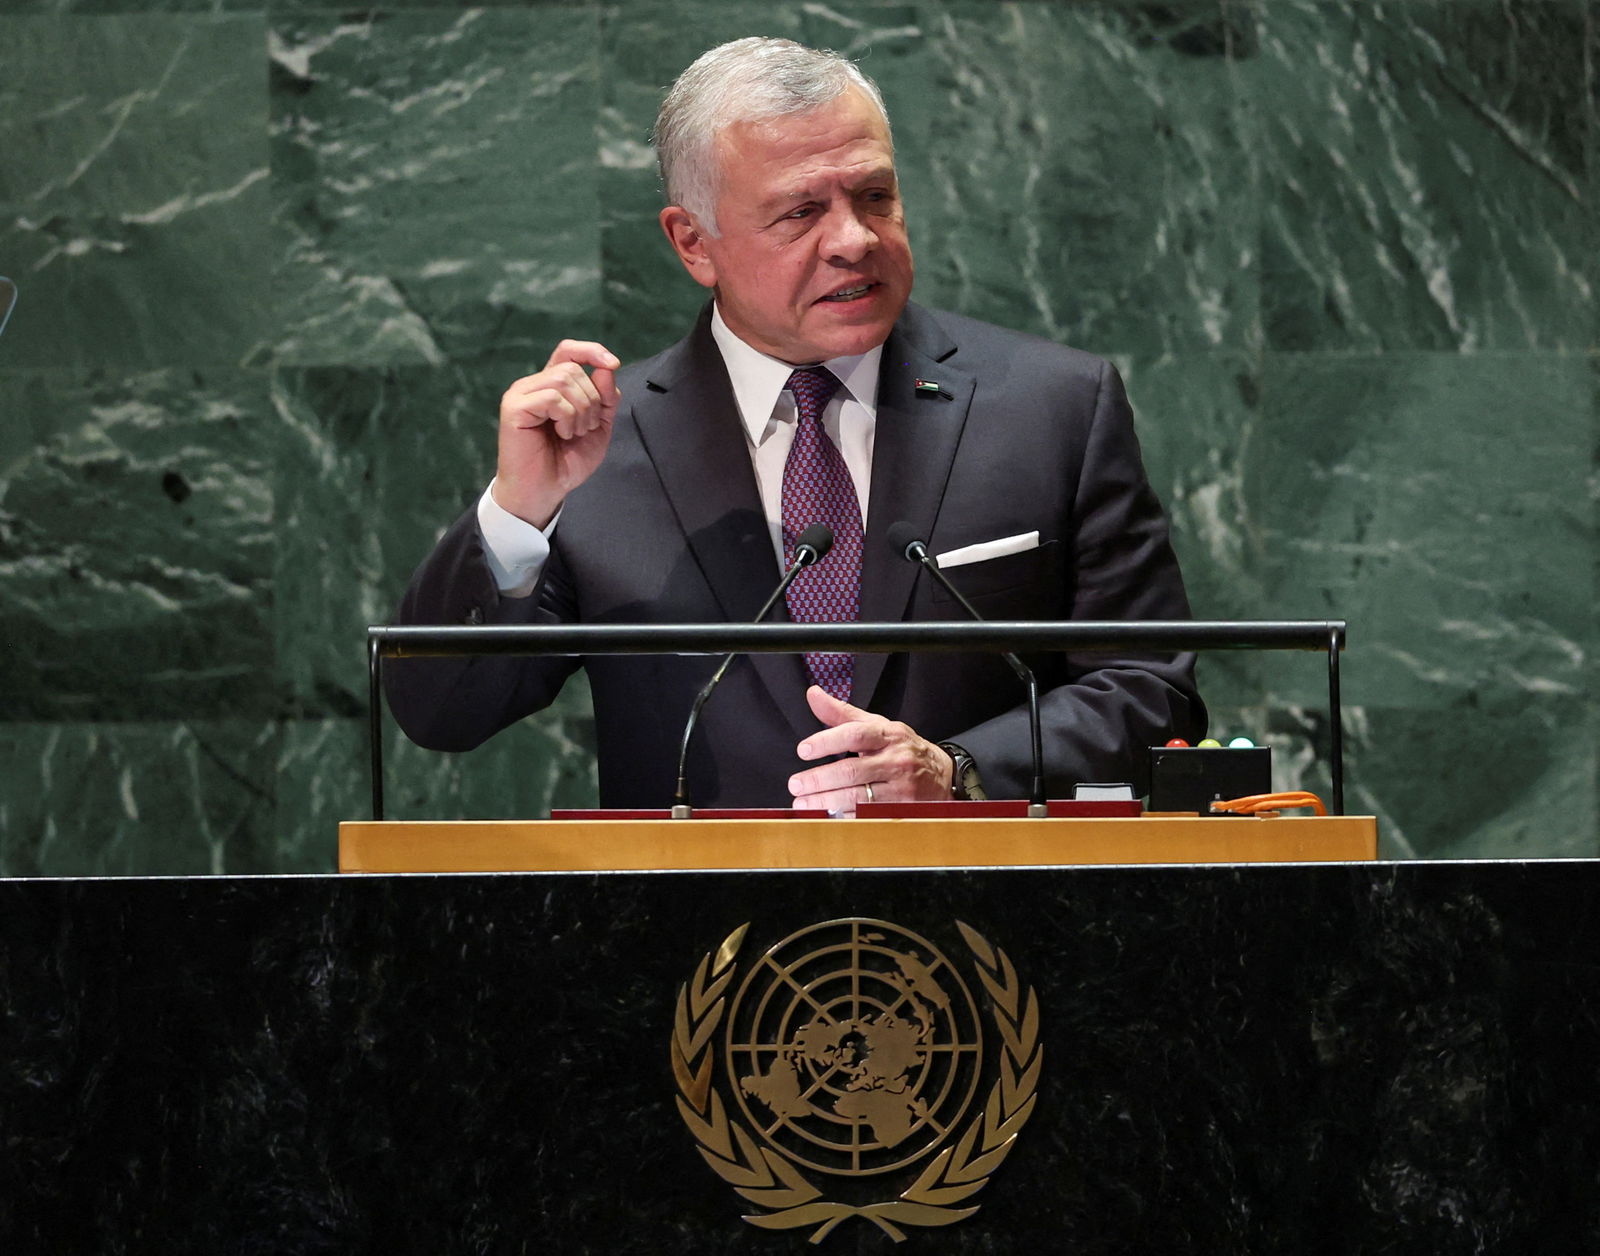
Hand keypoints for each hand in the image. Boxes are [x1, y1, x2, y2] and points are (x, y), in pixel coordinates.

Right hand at [493, 340, 620, 527]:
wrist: (546, 491)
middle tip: (587, 428)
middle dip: (592, 399)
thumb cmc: (567, 461)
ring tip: (574, 433)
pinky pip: (552, 398)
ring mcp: (521, 394)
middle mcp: (534, 385)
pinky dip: (567, 417)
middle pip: (573, 369)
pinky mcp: (514, 408)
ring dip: (581, 410)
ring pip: (563, 380)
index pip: (568, 350)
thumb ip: (606, 398)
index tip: (614, 364)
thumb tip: (606, 368)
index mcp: (551, 386)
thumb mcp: (598, 427)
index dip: (592, 350)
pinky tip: (562, 434)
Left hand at [788, 685, 954, 814]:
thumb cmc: (902, 748)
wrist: (943, 775)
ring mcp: (900, 788)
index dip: (827, 741)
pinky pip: (867, 816)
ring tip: (803, 804)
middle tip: (795, 784)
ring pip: (858, 797)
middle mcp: (895, 761)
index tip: (803, 750)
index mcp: (888, 735)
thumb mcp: (877, 725)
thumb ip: (842, 713)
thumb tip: (813, 694)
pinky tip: (826, 817)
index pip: (856, 734)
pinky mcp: (901, 810)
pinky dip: (844, 818)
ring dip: (826, 802)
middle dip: (819, 779)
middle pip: (852, 770)